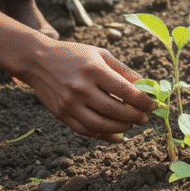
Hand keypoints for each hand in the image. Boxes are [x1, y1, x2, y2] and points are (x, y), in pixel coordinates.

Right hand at [16, 40, 154, 141]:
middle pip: (115, 110)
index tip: (152, 106)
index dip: (143, 101)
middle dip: (134, 117)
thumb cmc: (74, 55)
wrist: (36, 60)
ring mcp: (69, 103)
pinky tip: (117, 135)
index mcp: (94, 70)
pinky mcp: (61, 114)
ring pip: (101, 124)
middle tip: (144, 118)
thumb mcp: (101, 55)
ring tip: (131, 125)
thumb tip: (146, 86)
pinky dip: (104, 136)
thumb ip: (124, 71)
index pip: (125, 91)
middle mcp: (81, 88)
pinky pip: (86, 131)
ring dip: (121, 128)